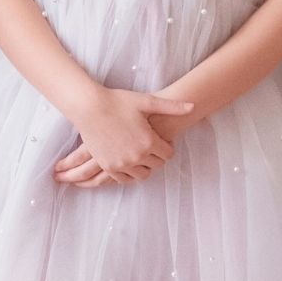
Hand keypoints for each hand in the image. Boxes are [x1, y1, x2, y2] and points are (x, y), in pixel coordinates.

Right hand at [53, 89, 193, 187]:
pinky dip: (128, 173)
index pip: (168, 154)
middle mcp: (137, 156)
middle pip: (156, 165)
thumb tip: (193, 106)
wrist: (89, 106)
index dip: (166, 147)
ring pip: (141, 175)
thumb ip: (171, 107)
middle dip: (156, 157)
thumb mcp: (146, 101)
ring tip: (138, 153)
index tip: (161, 140)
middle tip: (150, 146)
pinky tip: (127, 161)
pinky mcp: (108, 166)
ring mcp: (122, 163)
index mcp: (149, 141)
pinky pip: (124, 179)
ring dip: (143, 166)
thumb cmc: (117, 101)